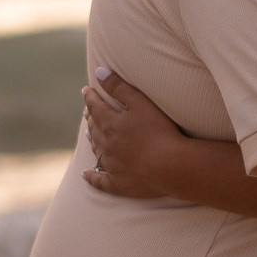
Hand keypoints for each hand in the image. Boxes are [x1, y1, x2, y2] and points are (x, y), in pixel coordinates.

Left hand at [81, 68, 186, 198]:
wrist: (170, 167)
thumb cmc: (159, 132)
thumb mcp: (140, 103)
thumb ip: (119, 87)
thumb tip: (99, 72)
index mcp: (111, 123)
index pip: (96, 107)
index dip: (90, 97)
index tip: (86, 90)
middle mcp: (107, 144)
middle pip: (95, 128)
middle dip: (91, 118)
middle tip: (88, 112)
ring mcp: (112, 165)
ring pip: (96, 151)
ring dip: (92, 141)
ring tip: (89, 134)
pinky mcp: (119, 184)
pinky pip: (100, 181)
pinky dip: (91, 178)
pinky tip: (85, 175)